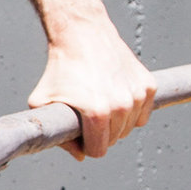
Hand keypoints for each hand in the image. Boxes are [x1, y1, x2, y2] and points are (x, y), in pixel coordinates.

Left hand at [28, 21, 156, 159]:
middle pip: (114, 140)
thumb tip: (81, 156)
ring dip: (116, 122)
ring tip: (100, 101)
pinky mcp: (149, 85)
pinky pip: (143, 113)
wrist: (82, 33)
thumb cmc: (59, 68)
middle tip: (87, 112)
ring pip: (130, 128)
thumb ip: (57, 134)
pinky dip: (132, 110)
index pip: (98, 151)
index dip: (86, 146)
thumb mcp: (42, 102)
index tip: (80, 132)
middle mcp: (122, 106)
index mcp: (97, 114)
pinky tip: (115, 95)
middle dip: (100, 133)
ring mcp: (137, 95)